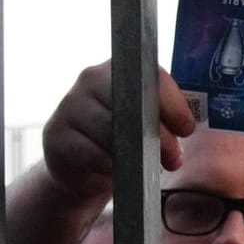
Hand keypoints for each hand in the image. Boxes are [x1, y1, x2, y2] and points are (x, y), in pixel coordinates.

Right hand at [41, 61, 195, 204]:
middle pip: (131, 104)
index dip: (173, 104)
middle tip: (174, 159)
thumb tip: (189, 127)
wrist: (79, 167)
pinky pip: (91, 153)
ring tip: (147, 169)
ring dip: (136, 155)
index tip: (187, 129)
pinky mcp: (55, 135)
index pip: (150, 76)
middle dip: (159, 135)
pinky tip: (118, 173)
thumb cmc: (123, 141)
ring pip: (111, 131)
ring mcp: (69, 105)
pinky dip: (110, 167)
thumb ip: (164, 116)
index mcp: (118, 70)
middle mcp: (90, 80)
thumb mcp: (145, 124)